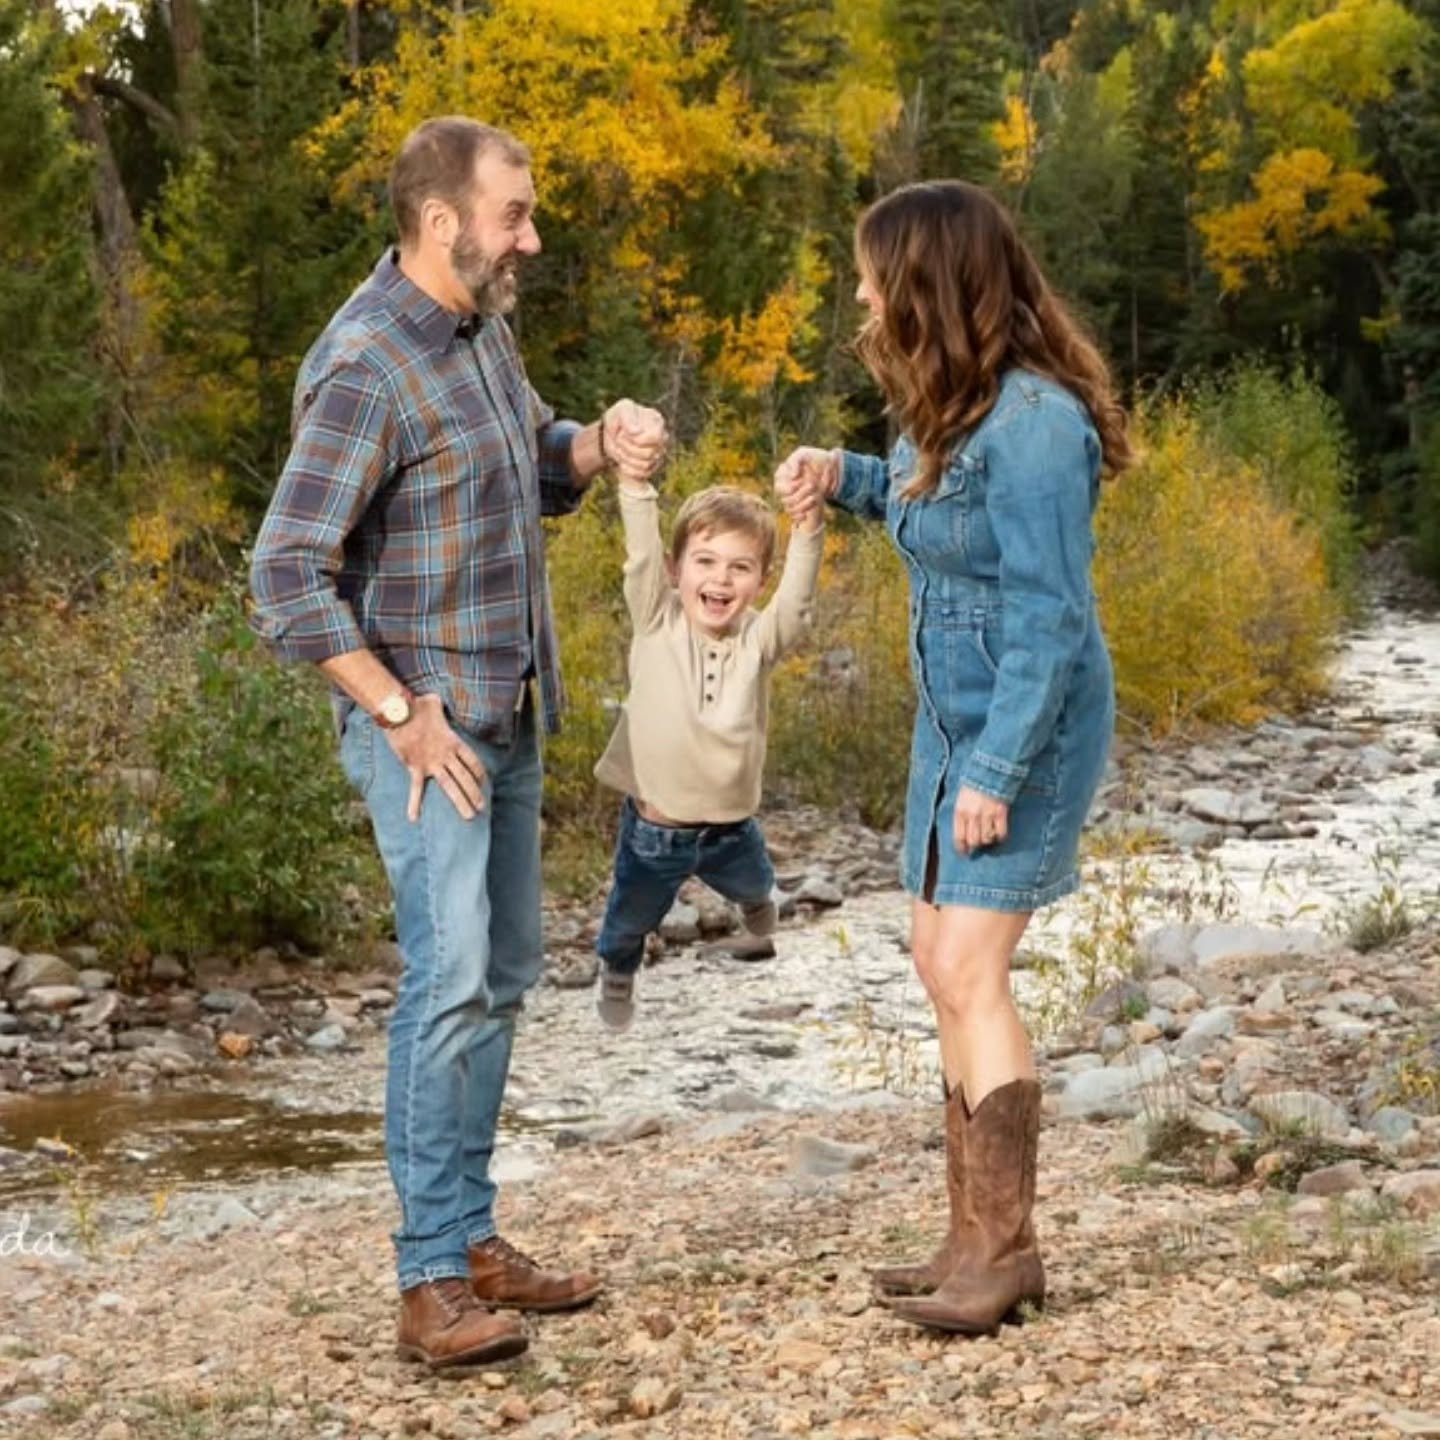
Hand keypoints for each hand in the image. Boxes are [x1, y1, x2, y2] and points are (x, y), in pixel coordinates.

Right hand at [384, 693, 486, 822]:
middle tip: (482, 808)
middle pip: (465, 777)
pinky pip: (416, 789)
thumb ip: (439, 706)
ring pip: (450, 786)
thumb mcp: (434, 702)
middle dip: (474, 794)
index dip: (479, 773)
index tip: (483, 783)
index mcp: (454, 741)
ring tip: (469, 816)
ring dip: (460, 802)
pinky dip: (414, 804)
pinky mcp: (415, 767)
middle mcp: (446, 755)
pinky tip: (414, 819)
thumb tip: (436, 699)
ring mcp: (431, 763)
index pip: (472, 761)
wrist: (398, 711)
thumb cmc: (417, 705)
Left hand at [604, 399, 667, 483]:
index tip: (623, 433)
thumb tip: (636, 431)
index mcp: (657, 422)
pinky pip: (642, 474)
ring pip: (645, 465)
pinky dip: (628, 469)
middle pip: (649, 453)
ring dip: (626, 458)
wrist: (612, 434)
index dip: (638, 439)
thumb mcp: (620, 410)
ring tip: (620, 448)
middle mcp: (662, 439)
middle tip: (618, 439)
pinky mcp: (652, 467)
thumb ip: (627, 417)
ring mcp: (659, 454)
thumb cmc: (619, 419)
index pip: (656, 437)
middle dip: (628, 448)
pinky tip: (622, 461)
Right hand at [775, 446, 837, 527]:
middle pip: (785, 499)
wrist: (830, 467)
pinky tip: (809, 511)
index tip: (804, 480)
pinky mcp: (797, 506)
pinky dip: (801, 515)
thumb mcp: (804, 454)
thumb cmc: (814, 458)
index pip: (780, 487)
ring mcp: (790, 498)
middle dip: (800, 495)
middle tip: (813, 486)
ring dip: (803, 505)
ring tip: (815, 497)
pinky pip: (794, 516)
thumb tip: (792, 476)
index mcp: (781, 476)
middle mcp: (783, 488)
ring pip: (790, 508)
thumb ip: (795, 461)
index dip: (791, 486)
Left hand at [953, 787, 1008, 854]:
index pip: (959, 837)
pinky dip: (1000, 836)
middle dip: (975, 846)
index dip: (962, 848)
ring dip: (988, 840)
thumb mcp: (961, 796)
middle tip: (978, 846)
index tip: (964, 853)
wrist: (991, 769)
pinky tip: (999, 834)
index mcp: (960, 811)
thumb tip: (962, 831)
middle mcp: (972, 815)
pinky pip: (1001, 833)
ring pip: (986, 839)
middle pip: (973, 841)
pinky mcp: (1001, 813)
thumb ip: (962, 812)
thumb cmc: (974, 782)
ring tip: (989, 835)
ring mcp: (987, 814)